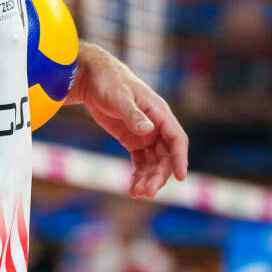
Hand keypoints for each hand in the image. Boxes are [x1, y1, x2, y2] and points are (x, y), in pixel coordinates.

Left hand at [71, 44, 188, 197]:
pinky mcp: (133, 139)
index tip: (181, 177)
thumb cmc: (108, 82)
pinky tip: (133, 188)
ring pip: (154, 161)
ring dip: (148, 178)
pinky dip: (138, 174)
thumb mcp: (119, 97)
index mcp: (159, 113)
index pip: (176, 139)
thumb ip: (133, 114)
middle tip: (147, 192)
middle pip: (165, 156)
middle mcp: (156, 125)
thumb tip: (148, 130)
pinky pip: (141, 161)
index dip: (180, 158)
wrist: (91, 78)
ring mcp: (146, 134)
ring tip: (137, 193)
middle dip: (159, 175)